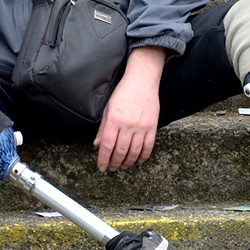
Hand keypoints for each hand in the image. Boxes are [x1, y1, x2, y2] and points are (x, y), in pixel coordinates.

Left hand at [93, 46, 164, 171]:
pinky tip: (138, 160)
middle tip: (112, 168)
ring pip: (134, 152)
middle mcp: (127, 125)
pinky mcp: (152, 127)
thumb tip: (97, 144)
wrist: (142, 81)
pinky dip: (143, 156)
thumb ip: (103, 128)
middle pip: (120, 151)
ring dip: (128, 162)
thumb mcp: (108, 108)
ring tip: (123, 166)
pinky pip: (148, 147)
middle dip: (115, 163)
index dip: (103, 159)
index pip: (107, 146)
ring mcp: (141, 127)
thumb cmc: (123, 93)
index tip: (101, 167)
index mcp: (114, 120)